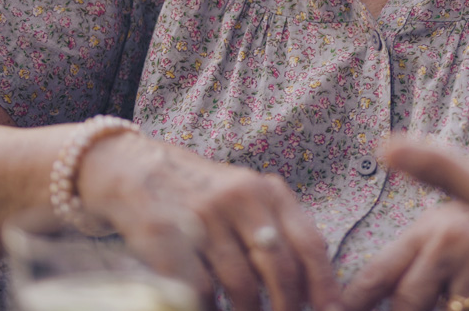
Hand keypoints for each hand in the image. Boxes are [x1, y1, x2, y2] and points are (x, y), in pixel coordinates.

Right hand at [78, 133, 340, 310]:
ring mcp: (204, 217)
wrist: (136, 171)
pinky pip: (201, 289)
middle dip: (287, 305)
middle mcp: (241, 198)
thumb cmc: (203, 196)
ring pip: (242, 284)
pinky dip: (211, 308)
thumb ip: (277, 227)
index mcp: (268, 190)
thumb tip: (309, 282)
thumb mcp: (247, 197)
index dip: (324, 283)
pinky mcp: (168, 236)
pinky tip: (212, 309)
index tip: (332, 310)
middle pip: (280, 267)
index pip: (309, 242)